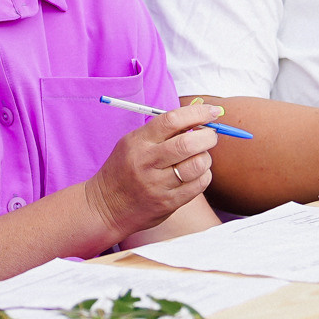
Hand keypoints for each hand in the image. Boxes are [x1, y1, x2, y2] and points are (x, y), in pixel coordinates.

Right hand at [84, 104, 219, 240]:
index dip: (197, 113)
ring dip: (206, 157)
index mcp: (138, 142)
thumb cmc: (125, 169)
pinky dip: (204, 175)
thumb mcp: (133, 143)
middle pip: (188, 143)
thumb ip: (162, 131)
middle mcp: (147, 162)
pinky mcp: (168, 203)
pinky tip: (195, 174)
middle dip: (208, 136)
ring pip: (197, 165)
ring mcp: (157, 185)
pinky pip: (199, 185)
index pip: (171, 120)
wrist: (106, 207)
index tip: (213, 111)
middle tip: (210, 135)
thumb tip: (199, 117)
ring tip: (199, 157)